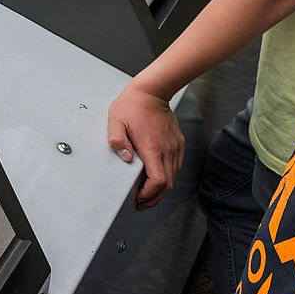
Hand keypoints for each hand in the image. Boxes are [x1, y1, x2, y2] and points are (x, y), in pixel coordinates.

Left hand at [107, 81, 184, 210]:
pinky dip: (167, 176)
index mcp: (152, 147)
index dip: (149, 195)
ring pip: (174, 177)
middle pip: (168, 185)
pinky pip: (176, 165)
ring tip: (146, 193)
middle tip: (141, 203)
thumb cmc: (133, 104)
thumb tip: (125, 158)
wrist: (152, 90)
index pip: (158, 181)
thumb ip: (117, 140)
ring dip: (161, 189)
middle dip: (154, 198)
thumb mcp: (116, 120)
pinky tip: (156, 176)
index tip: (137, 198)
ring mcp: (175, 146)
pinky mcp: (178, 143)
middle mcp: (167, 149)